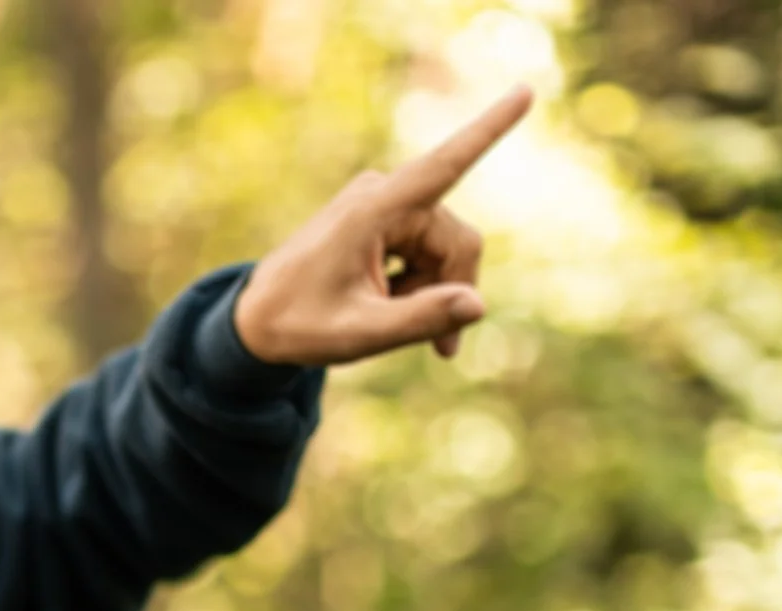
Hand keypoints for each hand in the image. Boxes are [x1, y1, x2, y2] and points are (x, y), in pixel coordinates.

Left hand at [232, 86, 532, 366]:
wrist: (254, 321)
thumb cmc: (298, 325)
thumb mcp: (359, 333)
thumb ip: (420, 320)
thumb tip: (478, 305)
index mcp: (374, 209)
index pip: (445, 166)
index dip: (489, 130)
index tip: (526, 90)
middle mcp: (384, 194)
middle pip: (458, 241)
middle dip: (451, 290)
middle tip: (438, 349)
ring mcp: (384, 203)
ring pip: (446, 250)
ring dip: (431, 291)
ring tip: (388, 321)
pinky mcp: (385, 216)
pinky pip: (427, 251)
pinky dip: (418, 284)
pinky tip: (386, 306)